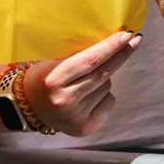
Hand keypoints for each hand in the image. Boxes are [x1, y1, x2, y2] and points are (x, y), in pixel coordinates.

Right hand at [21, 30, 142, 136]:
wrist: (29, 108)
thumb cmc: (41, 78)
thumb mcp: (52, 63)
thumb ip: (76, 58)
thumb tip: (108, 44)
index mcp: (54, 80)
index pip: (89, 61)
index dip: (110, 47)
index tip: (126, 35)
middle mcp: (66, 99)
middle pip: (103, 74)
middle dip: (120, 56)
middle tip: (134, 41)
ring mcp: (77, 116)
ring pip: (107, 87)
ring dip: (105, 77)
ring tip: (87, 78)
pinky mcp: (87, 127)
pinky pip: (108, 102)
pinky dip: (105, 94)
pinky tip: (90, 95)